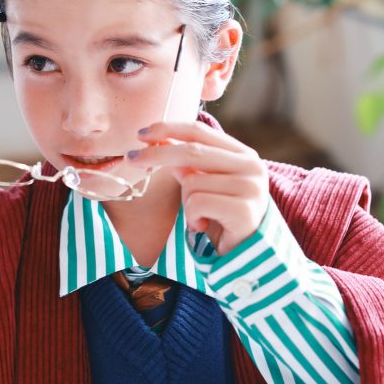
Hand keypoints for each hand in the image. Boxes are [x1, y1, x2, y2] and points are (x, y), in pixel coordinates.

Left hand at [128, 120, 269, 255]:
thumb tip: (160, 142)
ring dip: (186, 203)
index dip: (168, 129)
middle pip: (192, 151)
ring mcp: (250, 188)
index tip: (142, 133)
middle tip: (131, 158)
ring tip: (200, 217)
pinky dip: (192, 218)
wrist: (246, 255)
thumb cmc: (223, 218)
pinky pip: (197, 204)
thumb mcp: (205, 186)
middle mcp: (252, 167)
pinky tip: (204, 226)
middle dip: (156, 154)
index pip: (200, 132)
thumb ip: (188, 164)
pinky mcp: (243, 211)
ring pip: (191, 183)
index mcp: (244, 155)